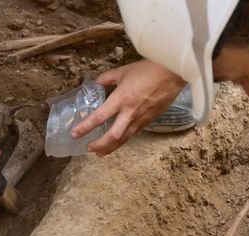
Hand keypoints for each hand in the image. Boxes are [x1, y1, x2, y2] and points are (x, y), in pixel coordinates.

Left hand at [70, 60, 184, 155]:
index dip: (85, 127)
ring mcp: (141, 118)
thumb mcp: (123, 71)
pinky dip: (123, 141)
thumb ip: (107, 78)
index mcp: (121, 99)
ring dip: (110, 148)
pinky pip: (133, 134)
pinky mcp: (149, 120)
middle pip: (112, 136)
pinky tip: (117, 143)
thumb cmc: (148, 69)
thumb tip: (96, 83)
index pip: (99, 117)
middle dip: (99, 145)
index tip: (75, 134)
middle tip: (88, 148)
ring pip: (124, 139)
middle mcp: (130, 112)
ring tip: (99, 153)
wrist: (173, 73)